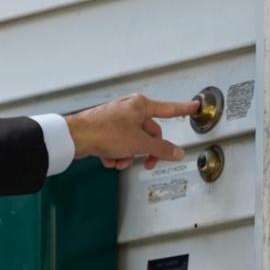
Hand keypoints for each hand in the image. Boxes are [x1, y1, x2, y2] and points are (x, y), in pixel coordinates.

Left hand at [64, 93, 196, 170]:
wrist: (75, 137)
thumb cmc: (105, 132)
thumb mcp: (139, 143)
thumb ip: (161, 148)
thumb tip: (177, 152)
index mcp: (141, 105)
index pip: (169, 109)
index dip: (183, 108)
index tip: (194, 106)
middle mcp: (129, 108)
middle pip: (149, 133)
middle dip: (145, 151)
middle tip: (147, 163)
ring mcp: (116, 118)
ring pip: (132, 142)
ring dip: (128, 155)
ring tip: (119, 161)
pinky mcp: (104, 129)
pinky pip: (118, 144)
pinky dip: (115, 154)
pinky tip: (108, 159)